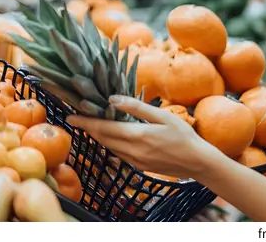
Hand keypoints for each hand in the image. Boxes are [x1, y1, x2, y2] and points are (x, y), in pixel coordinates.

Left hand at [66, 96, 220, 179]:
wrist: (196, 162)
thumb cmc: (183, 135)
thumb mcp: (163, 116)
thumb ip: (137, 107)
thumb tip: (113, 99)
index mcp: (137, 136)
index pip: (103, 128)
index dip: (85, 122)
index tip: (70, 117)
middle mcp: (131, 150)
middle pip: (102, 138)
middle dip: (88, 128)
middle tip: (77, 117)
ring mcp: (134, 160)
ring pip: (109, 147)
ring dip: (98, 136)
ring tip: (91, 124)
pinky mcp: (138, 165)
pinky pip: (118, 153)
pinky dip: (111, 143)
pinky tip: (112, 136)